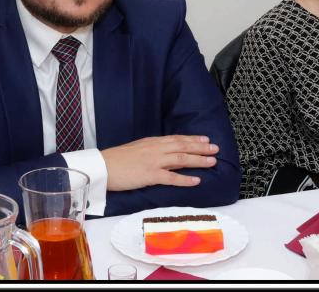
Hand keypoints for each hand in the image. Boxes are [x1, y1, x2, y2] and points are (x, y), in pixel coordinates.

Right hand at [102, 135, 219, 190]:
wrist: (103, 166)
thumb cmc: (117, 159)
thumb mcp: (137, 149)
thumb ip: (151, 150)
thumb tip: (164, 152)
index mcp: (152, 142)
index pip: (177, 138)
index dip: (193, 139)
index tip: (206, 139)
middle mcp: (156, 149)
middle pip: (183, 146)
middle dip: (201, 147)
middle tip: (216, 148)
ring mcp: (154, 161)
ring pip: (181, 159)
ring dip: (198, 160)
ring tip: (212, 162)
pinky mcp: (150, 175)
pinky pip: (171, 177)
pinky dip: (185, 179)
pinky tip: (197, 181)